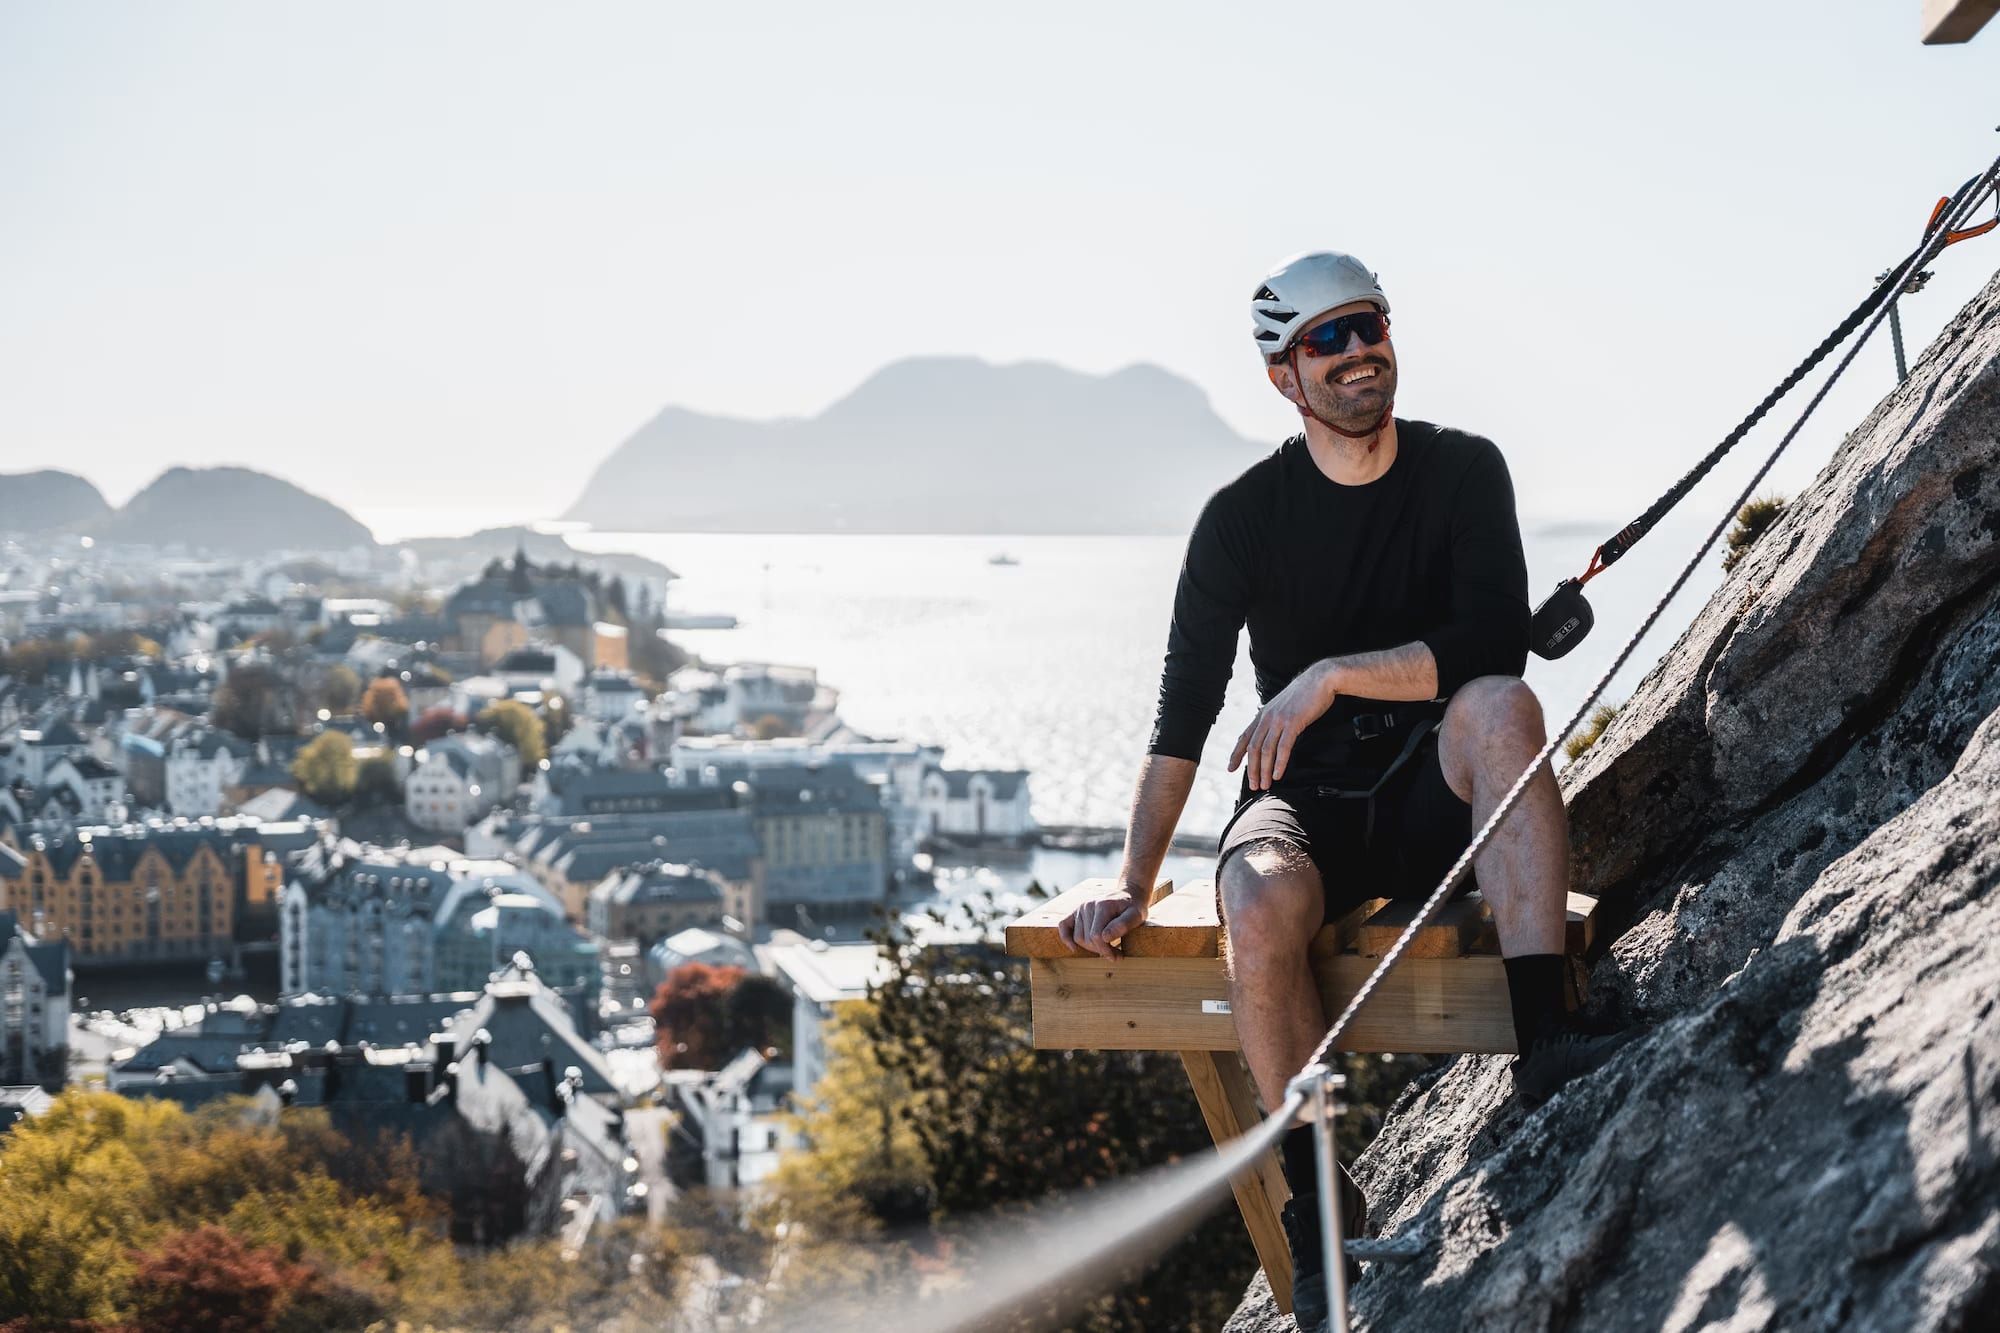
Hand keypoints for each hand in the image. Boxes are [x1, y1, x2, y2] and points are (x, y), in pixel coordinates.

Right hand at [1057, 881, 1149, 960]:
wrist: (1129, 893)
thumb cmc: (1134, 907)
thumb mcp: (1137, 915)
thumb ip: (1123, 925)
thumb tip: (1105, 937)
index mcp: (1102, 905)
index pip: (1096, 936)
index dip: (1106, 951)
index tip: (1118, 957)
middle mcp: (1088, 905)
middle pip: (1087, 939)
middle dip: (1101, 951)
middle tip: (1116, 954)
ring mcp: (1080, 907)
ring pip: (1078, 937)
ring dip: (1090, 948)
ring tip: (1107, 949)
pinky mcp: (1076, 911)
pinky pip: (1064, 926)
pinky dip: (1066, 938)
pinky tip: (1075, 948)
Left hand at [1230, 661, 1339, 790]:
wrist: (1320, 680)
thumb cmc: (1304, 695)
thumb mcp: (1282, 707)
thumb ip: (1274, 721)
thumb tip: (1271, 736)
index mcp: (1263, 714)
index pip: (1244, 737)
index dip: (1236, 754)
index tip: (1230, 768)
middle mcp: (1267, 717)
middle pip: (1253, 748)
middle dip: (1252, 769)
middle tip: (1254, 785)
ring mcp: (1279, 720)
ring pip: (1266, 750)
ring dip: (1264, 770)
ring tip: (1265, 784)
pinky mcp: (1293, 722)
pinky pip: (1283, 747)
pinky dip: (1279, 763)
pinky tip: (1278, 774)